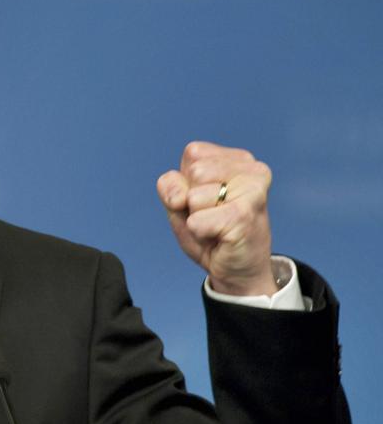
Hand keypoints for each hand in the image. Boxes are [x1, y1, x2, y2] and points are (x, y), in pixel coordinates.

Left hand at [157, 141, 276, 295]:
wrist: (238, 271)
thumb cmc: (211, 232)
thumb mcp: (180, 202)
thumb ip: (171, 186)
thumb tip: (180, 196)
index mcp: (239, 159)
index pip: (193, 153)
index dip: (188, 181)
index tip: (208, 200)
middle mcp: (252, 169)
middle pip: (192, 171)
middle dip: (191, 200)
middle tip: (213, 216)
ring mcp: (252, 191)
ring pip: (193, 195)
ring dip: (197, 217)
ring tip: (217, 226)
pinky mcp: (244, 215)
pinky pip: (196, 221)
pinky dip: (199, 233)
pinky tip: (221, 238)